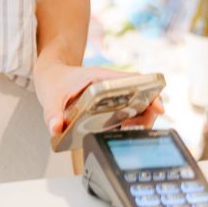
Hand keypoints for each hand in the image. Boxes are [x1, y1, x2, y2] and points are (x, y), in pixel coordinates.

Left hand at [34, 61, 163, 136]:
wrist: (50, 74)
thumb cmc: (53, 80)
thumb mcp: (49, 97)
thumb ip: (52, 113)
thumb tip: (56, 128)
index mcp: (101, 78)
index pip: (134, 80)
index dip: (150, 92)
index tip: (158, 107)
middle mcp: (110, 84)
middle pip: (141, 94)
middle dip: (148, 111)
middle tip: (143, 128)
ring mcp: (112, 94)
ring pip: (136, 104)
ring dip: (141, 118)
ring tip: (135, 132)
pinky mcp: (109, 104)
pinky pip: (127, 111)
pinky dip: (132, 122)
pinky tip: (126, 132)